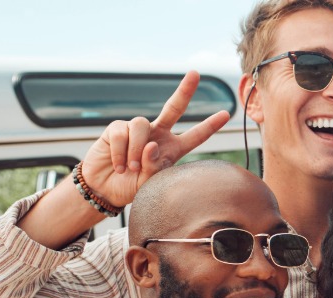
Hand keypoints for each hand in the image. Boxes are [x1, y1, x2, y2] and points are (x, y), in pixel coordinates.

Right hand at [80, 71, 231, 206]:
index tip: (227, 114)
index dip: (210, 125)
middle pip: (174, 108)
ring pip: (141, 125)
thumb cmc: (131, 186)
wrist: (105, 188)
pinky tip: (118, 166)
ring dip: (136, 149)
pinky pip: (121, 134)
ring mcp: (138, 129)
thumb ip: (154, 166)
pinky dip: (120, 153)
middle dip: (184, 91)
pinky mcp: (117, 128)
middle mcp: (158, 134)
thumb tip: (151, 144)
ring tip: (131, 169)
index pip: (195, 136)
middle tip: (195, 73)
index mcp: (173, 149)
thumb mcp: (149, 183)